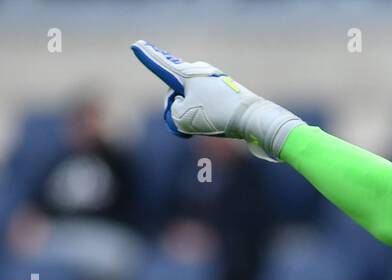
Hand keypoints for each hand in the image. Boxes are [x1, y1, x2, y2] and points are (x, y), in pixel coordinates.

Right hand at [130, 40, 301, 160]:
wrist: (254, 119)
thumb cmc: (217, 116)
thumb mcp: (183, 120)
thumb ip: (172, 114)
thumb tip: (182, 110)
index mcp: (186, 73)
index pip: (160, 64)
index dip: (147, 56)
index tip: (137, 44)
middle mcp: (200, 72)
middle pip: (177, 90)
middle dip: (178, 107)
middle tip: (190, 122)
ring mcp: (214, 80)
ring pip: (193, 100)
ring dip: (195, 115)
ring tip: (212, 123)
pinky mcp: (226, 91)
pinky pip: (208, 105)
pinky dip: (209, 116)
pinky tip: (221, 123)